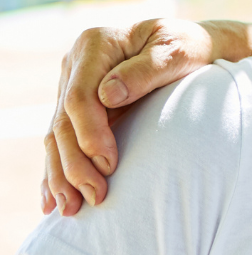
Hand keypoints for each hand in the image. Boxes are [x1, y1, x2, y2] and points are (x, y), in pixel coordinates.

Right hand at [43, 18, 216, 215]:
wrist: (195, 46)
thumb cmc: (190, 46)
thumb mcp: (177, 51)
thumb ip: (145, 70)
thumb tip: (107, 95)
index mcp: (94, 45)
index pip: (80, 97)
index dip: (90, 133)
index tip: (109, 164)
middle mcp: (76, 66)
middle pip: (63, 121)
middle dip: (74, 164)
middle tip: (95, 197)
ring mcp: (74, 86)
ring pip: (57, 136)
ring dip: (61, 175)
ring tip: (70, 209)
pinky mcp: (79, 107)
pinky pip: (62, 141)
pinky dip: (58, 170)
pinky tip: (53, 200)